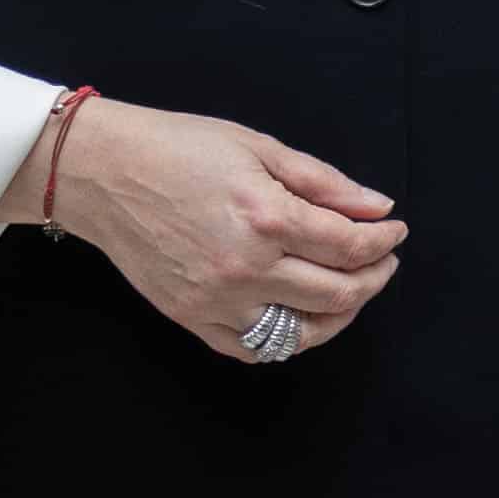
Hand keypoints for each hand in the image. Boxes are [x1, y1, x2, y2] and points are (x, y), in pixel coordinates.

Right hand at [35, 97, 406, 361]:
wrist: (103, 173)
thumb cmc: (179, 148)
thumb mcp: (260, 147)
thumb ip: (325, 184)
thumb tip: (378, 208)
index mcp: (266, 217)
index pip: (349, 246)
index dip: (383, 242)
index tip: (394, 231)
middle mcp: (244, 268)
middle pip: (336, 294)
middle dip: (374, 277)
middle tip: (383, 261)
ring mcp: (215, 301)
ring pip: (301, 333)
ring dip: (340, 315)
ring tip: (351, 289)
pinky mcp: (190, 318)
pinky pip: (253, 349)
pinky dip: (287, 339)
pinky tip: (301, 314)